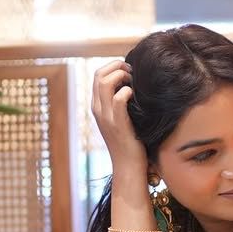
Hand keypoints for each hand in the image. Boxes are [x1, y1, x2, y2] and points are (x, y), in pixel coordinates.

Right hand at [92, 60, 147, 178]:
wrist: (127, 165)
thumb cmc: (129, 141)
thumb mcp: (120, 118)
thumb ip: (119, 102)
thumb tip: (132, 83)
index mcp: (97, 106)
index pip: (97, 75)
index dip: (113, 67)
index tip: (129, 70)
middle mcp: (98, 109)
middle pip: (99, 74)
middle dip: (117, 66)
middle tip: (132, 71)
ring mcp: (106, 116)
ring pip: (105, 82)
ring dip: (122, 75)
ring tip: (133, 82)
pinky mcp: (118, 124)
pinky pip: (118, 99)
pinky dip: (127, 92)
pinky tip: (135, 95)